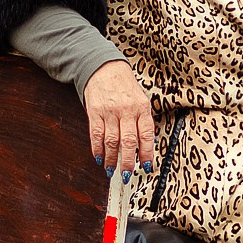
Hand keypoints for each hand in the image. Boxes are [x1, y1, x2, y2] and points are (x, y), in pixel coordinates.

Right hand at [83, 60, 154, 180]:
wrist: (105, 68)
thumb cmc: (125, 86)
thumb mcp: (140, 100)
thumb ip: (142, 121)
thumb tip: (145, 146)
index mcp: (142, 108)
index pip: (146, 135)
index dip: (147, 153)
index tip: (146, 166)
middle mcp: (127, 110)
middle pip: (128, 141)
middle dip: (127, 162)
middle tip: (126, 175)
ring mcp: (110, 111)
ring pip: (111, 141)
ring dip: (111, 159)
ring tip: (111, 169)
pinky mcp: (95, 112)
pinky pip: (96, 134)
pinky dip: (97, 149)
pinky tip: (99, 158)